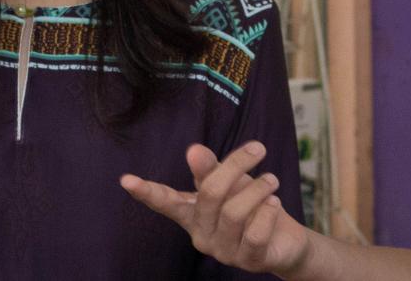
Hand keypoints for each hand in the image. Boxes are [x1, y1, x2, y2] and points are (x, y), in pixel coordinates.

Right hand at [121, 141, 311, 274]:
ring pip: (234, 212)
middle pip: (210, 194)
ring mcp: (223, 252)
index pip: (165, 202)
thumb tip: (193, 150)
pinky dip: (267, 213)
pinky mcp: (248, 261)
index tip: (126, 180)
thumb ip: (212, 169)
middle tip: (258, 149)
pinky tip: (274, 203)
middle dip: (235, 166)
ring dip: (257, 189)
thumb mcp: (231, 183)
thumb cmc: (251, 207)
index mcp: (192, 214)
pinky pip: (255, 234)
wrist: (285, 241)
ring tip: (272, 180)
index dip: (146, 191)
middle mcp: (202, 235)